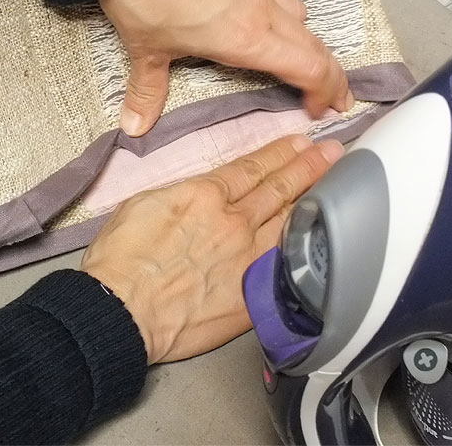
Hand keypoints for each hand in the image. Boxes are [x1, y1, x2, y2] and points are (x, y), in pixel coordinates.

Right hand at [80, 134, 343, 363]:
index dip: (278, 153)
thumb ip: (179, 195)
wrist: (120, 310)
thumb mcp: (141, 205)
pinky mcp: (251, 293)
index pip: (250, 168)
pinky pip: (282, 264)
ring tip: (332, 179)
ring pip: (287, 220)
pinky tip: (316, 233)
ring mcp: (246, 258)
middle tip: (331, 151)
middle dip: (306, 166)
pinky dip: (301, 244)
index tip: (297, 142)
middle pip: (278, 188)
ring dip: (311, 197)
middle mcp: (232, 222)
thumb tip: (195, 195)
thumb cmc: (120, 262)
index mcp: (204, 196)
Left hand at [99, 0, 353, 136]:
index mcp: (248, 39)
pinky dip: (289, 19)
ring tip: (304, 64)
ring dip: (310, 46)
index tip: (319, 112)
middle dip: (332, 77)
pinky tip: (270, 26)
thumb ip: (147, 93)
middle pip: (316, 47)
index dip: (324, 93)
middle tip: (336, 99)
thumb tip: (135, 127)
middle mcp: (262, 11)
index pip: (310, 68)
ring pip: (301, 19)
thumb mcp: (147, 52)